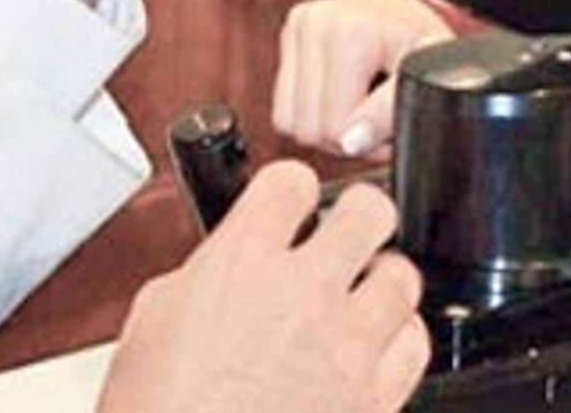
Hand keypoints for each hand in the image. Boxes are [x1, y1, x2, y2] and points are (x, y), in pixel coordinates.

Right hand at [97, 162, 429, 412]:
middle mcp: (303, 294)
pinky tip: (373, 348)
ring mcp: (344, 347)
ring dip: (380, 282)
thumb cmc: (159, 411)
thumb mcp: (156, 318)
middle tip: (347, 234)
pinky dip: (398, 340)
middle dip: (358, 217)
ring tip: (360, 297)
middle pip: (370, 210)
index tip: (291, 205)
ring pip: (402, 278)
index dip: (291, 191)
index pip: (292, 181)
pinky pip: (414, 345)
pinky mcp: (372, 399)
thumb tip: (233, 258)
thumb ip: (210, 271)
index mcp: (242, 262)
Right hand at [273, 0, 456, 157]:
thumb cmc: (426, 50)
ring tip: (361, 105)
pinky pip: (282, 106)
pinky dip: (310, 111)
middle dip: (345, 136)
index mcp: (351, 30)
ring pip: (289, 121)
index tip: (393, 125)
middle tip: (378, 117)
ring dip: (326, 126)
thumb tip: (351, 142)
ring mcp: (300, 24)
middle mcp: (317, 20)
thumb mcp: (425, 82)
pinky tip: (341, 93)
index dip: (369, 142)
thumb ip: (390, 113)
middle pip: (309, 128)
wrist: (414, 16)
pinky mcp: (290, 33)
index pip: (335, 127)